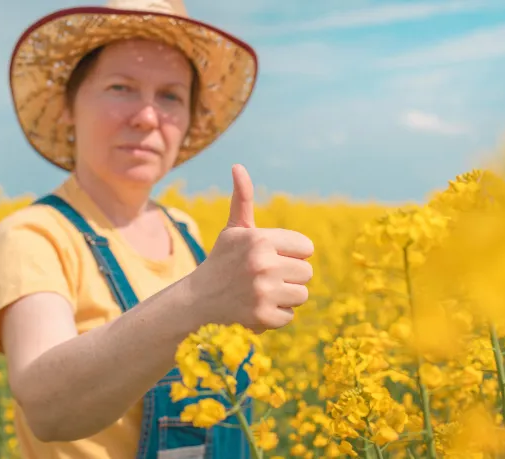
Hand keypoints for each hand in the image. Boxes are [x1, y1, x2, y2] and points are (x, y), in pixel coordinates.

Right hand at [188, 164, 313, 332]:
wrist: (197, 300)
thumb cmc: (222, 261)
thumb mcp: (233, 230)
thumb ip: (242, 199)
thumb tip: (238, 166)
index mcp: (260, 239)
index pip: (306, 248)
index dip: (291, 254)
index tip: (271, 258)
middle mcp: (263, 264)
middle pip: (307, 272)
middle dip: (289, 276)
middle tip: (264, 278)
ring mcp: (263, 292)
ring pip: (301, 295)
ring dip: (284, 297)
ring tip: (261, 292)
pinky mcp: (263, 317)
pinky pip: (290, 316)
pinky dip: (276, 316)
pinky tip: (256, 308)